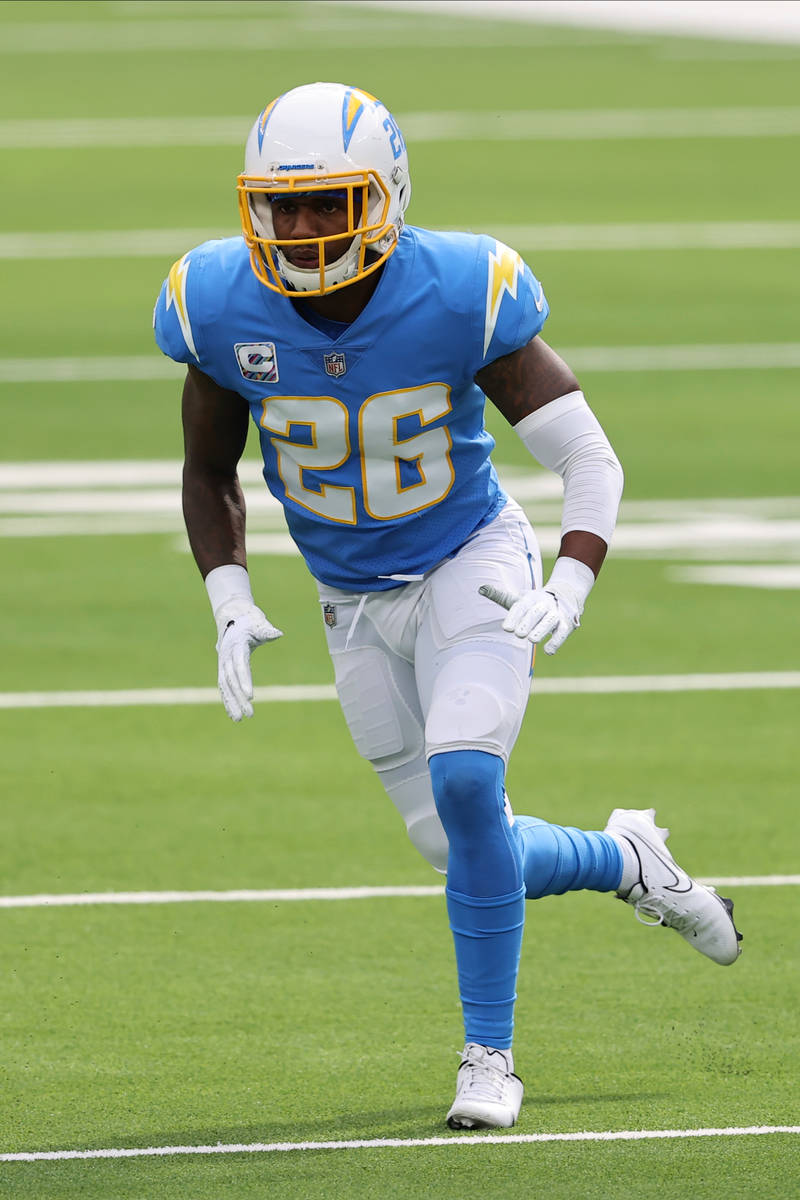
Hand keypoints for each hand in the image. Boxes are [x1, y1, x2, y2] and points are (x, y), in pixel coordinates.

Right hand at [214, 597, 282, 720]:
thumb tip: (278, 633)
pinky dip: (227, 701)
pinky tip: (233, 715)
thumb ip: (266, 630)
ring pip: (225, 687)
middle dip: (239, 697)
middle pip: (232, 680)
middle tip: (249, 713)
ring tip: (239, 720)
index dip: (245, 681)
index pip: (240, 666)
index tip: (251, 696)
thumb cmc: (249, 622)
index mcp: (236, 646)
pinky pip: (224, 688)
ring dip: (231, 703)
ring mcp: (222, 664)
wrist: (232, 618)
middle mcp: (226, 657)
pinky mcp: (223, 670)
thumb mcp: (258, 623)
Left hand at [479, 579, 581, 655]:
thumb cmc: (533, 604)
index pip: (521, 606)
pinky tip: (548, 651)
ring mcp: (556, 613)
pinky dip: (556, 641)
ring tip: (531, 639)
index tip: (506, 629)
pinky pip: (562, 632)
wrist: (564, 596)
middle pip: (536, 612)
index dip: (514, 617)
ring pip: (550, 620)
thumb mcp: (518, 599)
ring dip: (541, 629)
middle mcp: (544, 604)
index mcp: (530, 598)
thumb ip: (500, 596)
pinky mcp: (566, 624)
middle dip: (527, 622)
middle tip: (518, 634)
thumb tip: (481, 589)